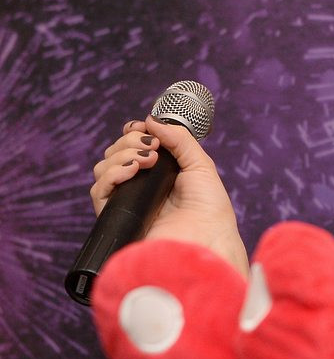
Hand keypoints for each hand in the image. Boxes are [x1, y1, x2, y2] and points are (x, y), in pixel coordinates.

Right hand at [91, 117, 246, 275]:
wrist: (207, 238)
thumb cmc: (210, 207)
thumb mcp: (200, 164)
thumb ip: (178, 139)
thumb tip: (151, 120)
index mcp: (159, 174)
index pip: (132, 147)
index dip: (132, 134)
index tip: (141, 127)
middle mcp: (140, 187)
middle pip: (115, 154)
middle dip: (129, 142)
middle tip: (151, 148)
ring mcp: (128, 202)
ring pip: (103, 169)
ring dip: (121, 155)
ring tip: (146, 161)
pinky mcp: (117, 217)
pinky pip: (99, 191)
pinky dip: (111, 175)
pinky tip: (132, 170)